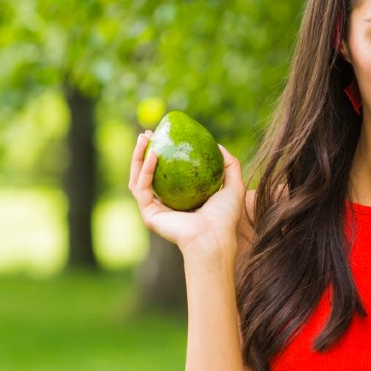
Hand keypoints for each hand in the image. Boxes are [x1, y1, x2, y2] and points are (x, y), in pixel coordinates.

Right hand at [128, 131, 243, 260]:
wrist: (215, 237)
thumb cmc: (225, 216)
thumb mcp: (233, 185)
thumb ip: (229, 164)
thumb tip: (218, 145)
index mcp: (180, 199)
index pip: (166, 173)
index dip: (162, 153)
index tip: (163, 135)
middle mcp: (165, 204)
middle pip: (147, 174)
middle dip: (143, 152)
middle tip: (147, 133)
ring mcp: (154, 210)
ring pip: (138, 179)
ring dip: (138, 157)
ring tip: (144, 138)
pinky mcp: (149, 214)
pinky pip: (142, 187)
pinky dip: (146, 170)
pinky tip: (154, 154)